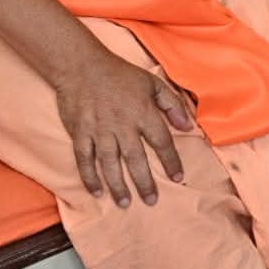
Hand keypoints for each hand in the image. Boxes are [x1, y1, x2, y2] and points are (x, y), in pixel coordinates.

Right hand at [53, 50, 193, 208]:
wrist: (81, 65)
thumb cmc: (120, 74)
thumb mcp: (152, 83)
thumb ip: (172, 104)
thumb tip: (187, 126)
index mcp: (142, 112)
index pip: (161, 141)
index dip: (171, 160)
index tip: (178, 177)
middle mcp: (122, 125)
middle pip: (136, 159)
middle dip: (145, 182)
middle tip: (151, 201)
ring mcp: (99, 130)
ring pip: (110, 164)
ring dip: (118, 185)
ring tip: (126, 203)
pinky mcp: (80, 132)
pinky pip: (84, 159)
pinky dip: (89, 177)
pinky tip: (97, 191)